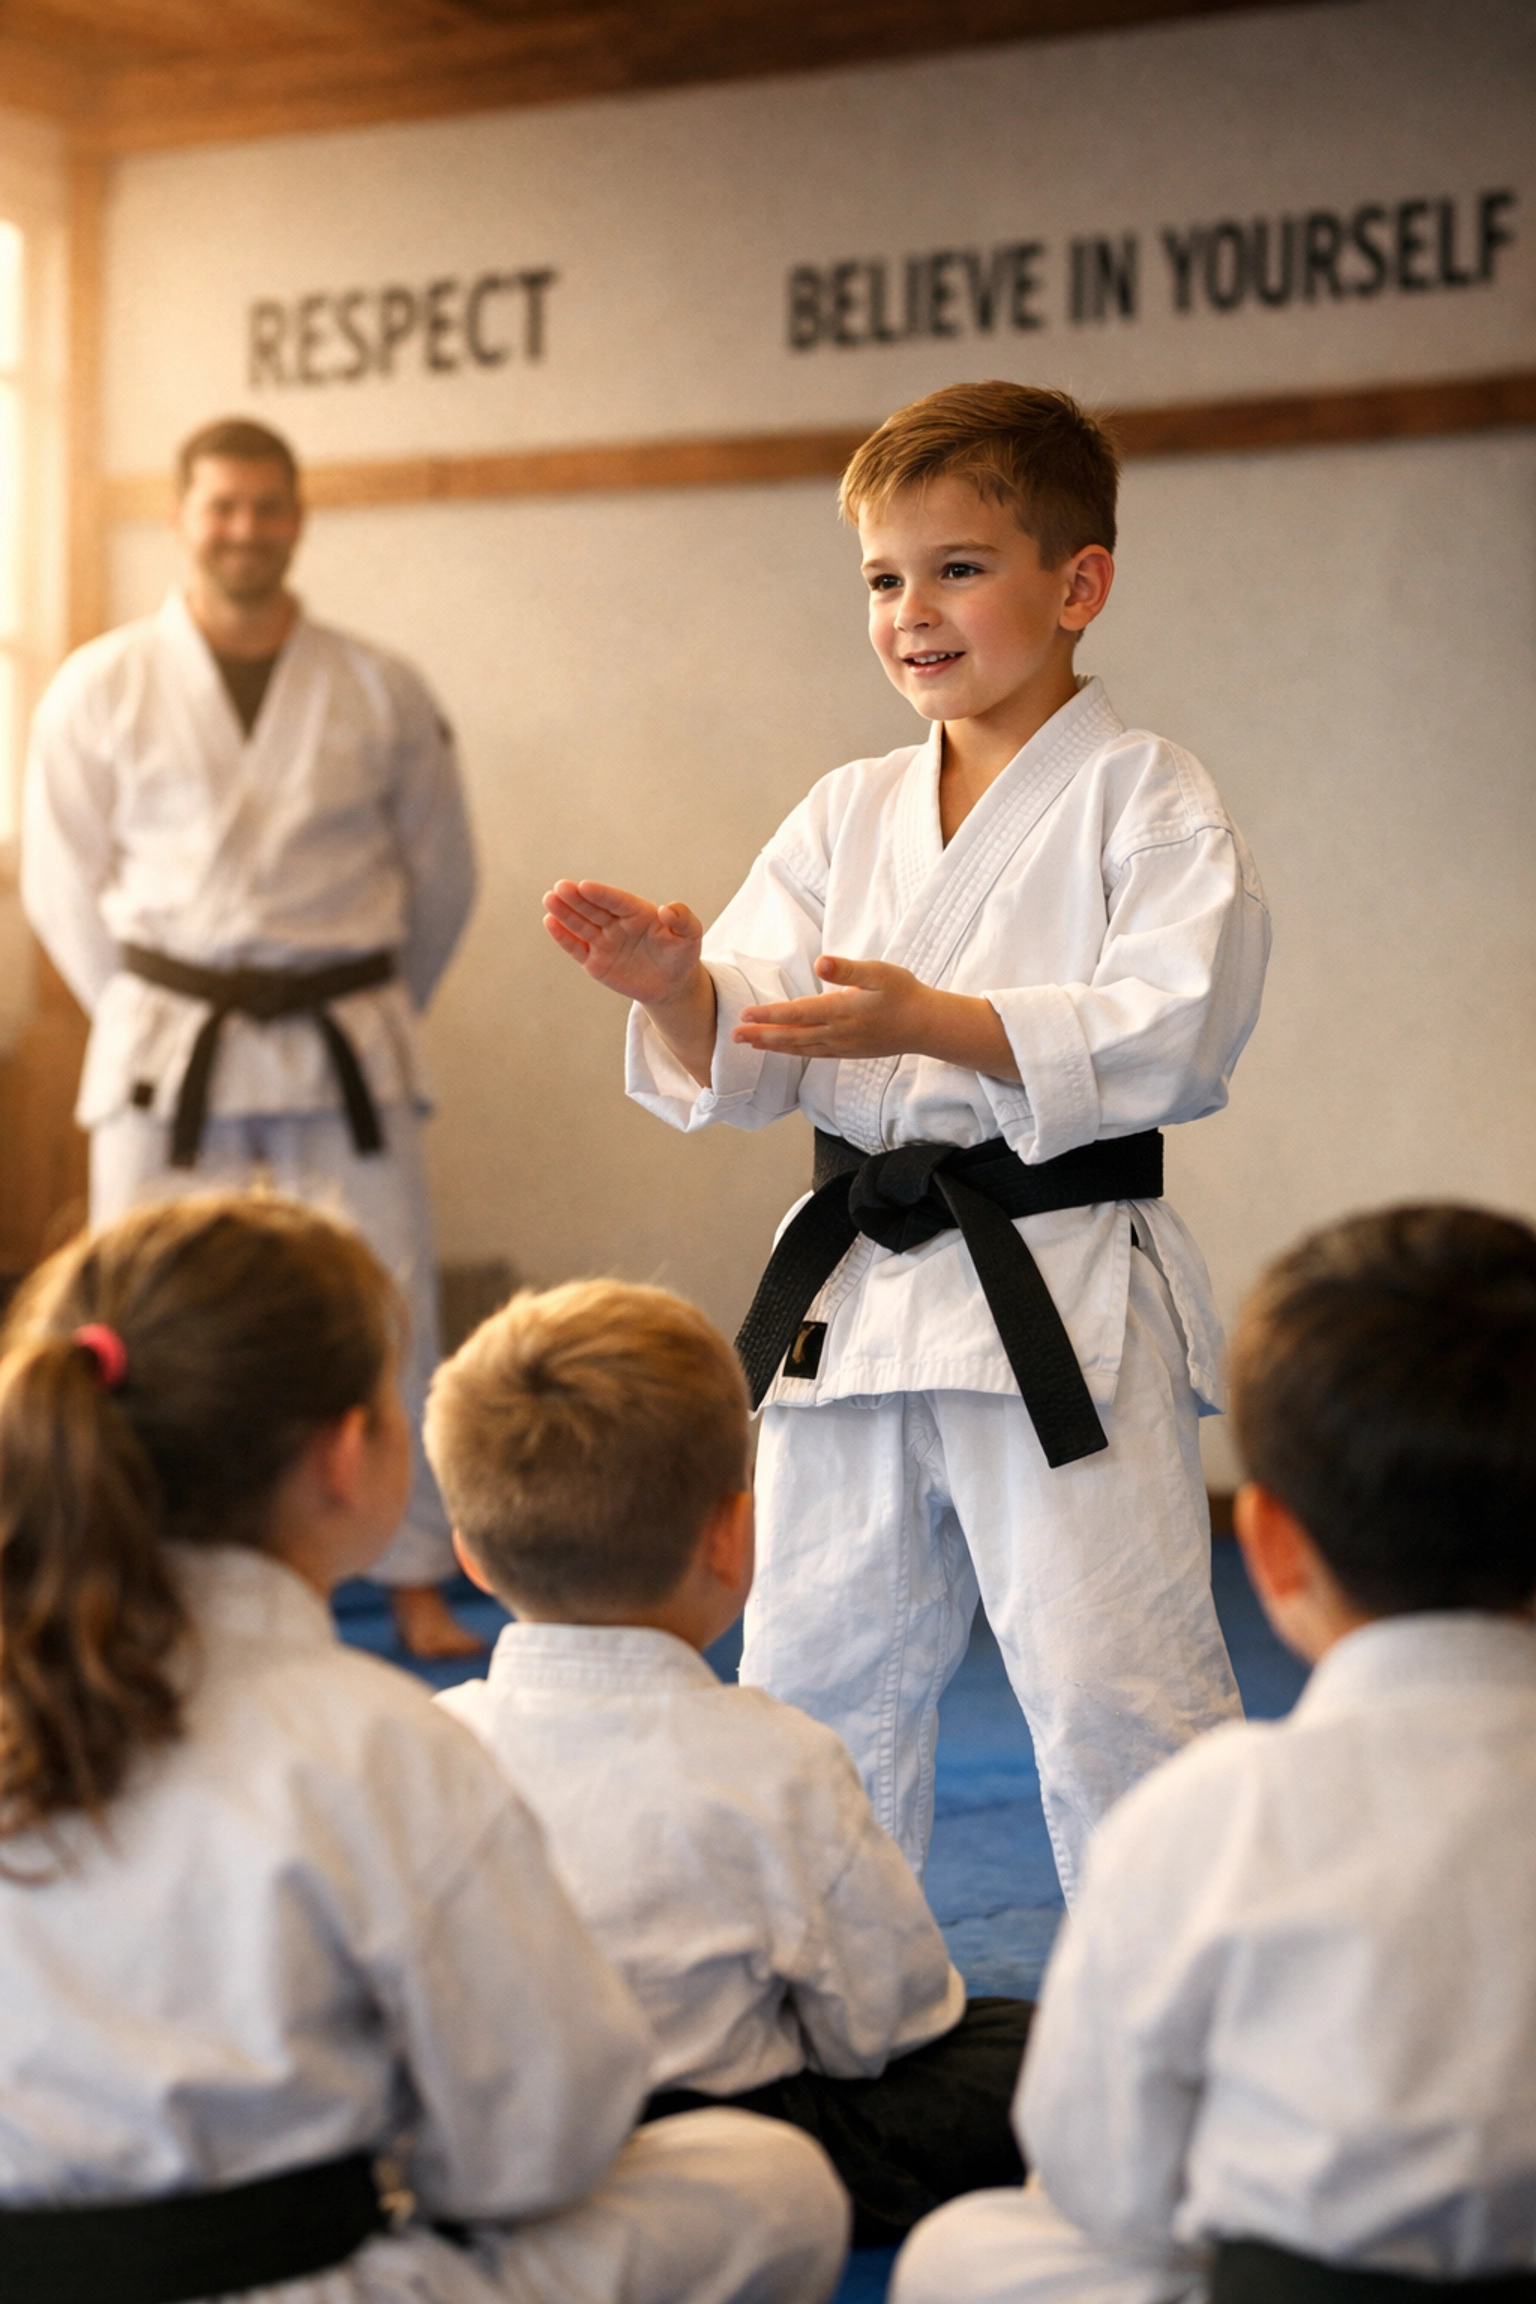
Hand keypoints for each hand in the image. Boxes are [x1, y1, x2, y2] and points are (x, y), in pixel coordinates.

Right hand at [543, 880, 703, 1005]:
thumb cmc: (681, 954)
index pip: (617, 901)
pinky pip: (577, 947)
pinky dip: (563, 937)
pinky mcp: (595, 961)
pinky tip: (550, 922)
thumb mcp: (691, 936)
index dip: (601, 894)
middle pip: (594, 909)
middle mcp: (617, 923)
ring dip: (565, 913)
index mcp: (637, 912)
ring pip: (581, 925)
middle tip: (560, 887)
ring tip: (550, 899)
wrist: (672, 984)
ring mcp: (604, 941)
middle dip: (577, 899)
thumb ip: (683, 919)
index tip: (585, 886)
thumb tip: (667, 909)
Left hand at [735, 956, 1019, 1079]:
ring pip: (800, 1048)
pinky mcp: (847, 1051)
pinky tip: (782, 1050)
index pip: (798, 1014)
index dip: (770, 1015)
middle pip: (792, 1036)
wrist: (926, 1025)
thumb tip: (821, 962)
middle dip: (761, 1036)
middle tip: (733, 1037)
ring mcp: (841, 1045)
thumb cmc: (903, 994)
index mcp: (841, 1010)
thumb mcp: (879, 973)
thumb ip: (848, 969)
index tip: (745, 1015)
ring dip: (772, 1047)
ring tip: (749, 1044)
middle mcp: (837, 1033)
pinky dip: (792, 1052)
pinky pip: (812, 1054)